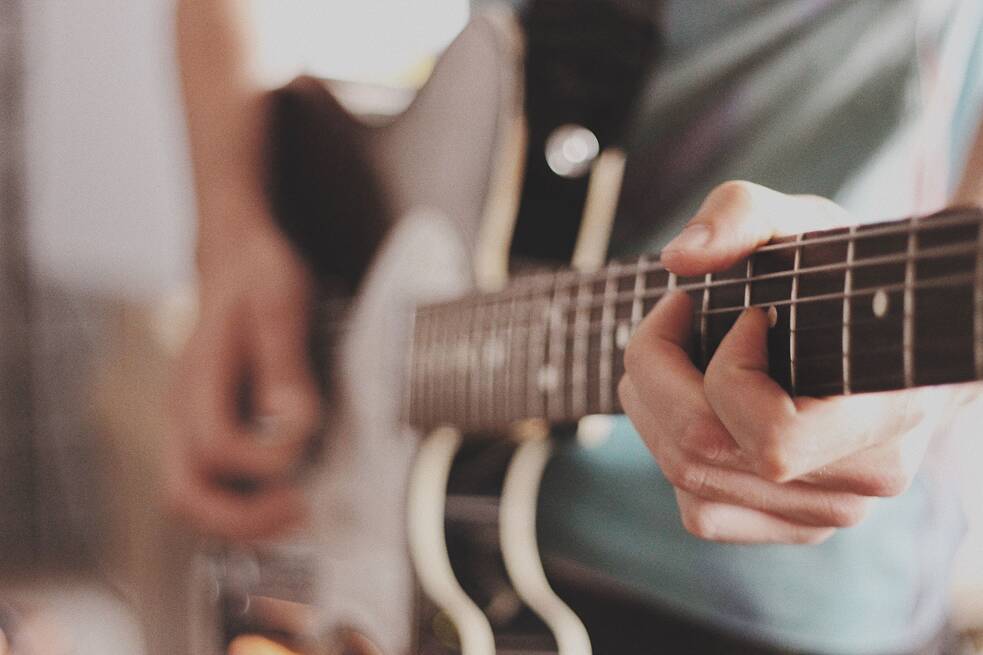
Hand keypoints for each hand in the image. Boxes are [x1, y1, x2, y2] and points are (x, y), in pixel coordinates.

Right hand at [165, 213, 320, 540]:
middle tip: (299, 511)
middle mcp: (184, 410)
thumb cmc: (259, 277)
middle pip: (184, 494)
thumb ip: (285, 364)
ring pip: (194, 500)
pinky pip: (215, 486)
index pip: (215, 445)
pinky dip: (246, 506)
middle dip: (241, 520)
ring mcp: (192, 424)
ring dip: (243, 522)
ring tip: (298, 512)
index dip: (263, 459)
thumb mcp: (281, 305)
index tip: (306, 446)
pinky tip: (288, 495)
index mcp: (199, 379)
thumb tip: (293, 423)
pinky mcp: (210, 430)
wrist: (236, 260)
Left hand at [618, 181, 964, 543]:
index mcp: (887, 415)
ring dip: (652, 410)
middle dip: (655, 374)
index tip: (744, 313)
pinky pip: (701, 512)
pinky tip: (690, 403)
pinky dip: (672, 454)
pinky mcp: (796, 526)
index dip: (728, 372)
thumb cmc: (849, 280)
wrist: (897, 337)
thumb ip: (743, 214)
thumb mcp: (804, 224)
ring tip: (670, 357)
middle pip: (701, 456)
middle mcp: (860, 483)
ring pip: (689, 485)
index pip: (772, 439)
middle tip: (671, 318)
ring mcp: (828, 514)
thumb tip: (677, 259)